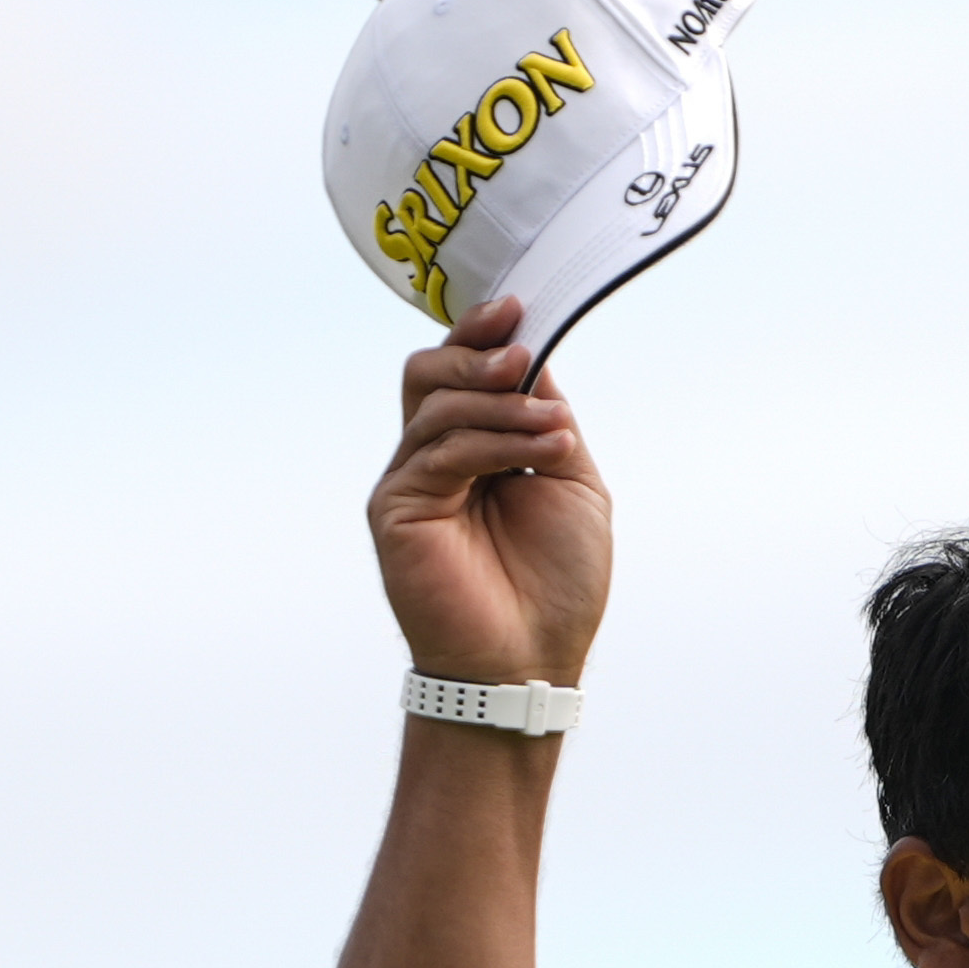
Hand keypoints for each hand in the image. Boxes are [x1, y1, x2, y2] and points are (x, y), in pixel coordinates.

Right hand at [371, 296, 611, 687]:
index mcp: (474, 449)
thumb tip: (532, 357)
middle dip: (476, 352)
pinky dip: (493, 441)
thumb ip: (546, 419)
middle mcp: (434, 459)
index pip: (460, 372)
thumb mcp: (572, 482)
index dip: (481, 334)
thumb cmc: (556, 584)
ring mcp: (411, 482)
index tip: (518, 307)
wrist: (532, 659)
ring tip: (553, 426)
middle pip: (429, 373)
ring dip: (500, 403)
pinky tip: (542, 449)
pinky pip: (438, 450)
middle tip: (521, 356)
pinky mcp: (396, 508)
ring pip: (434, 404)